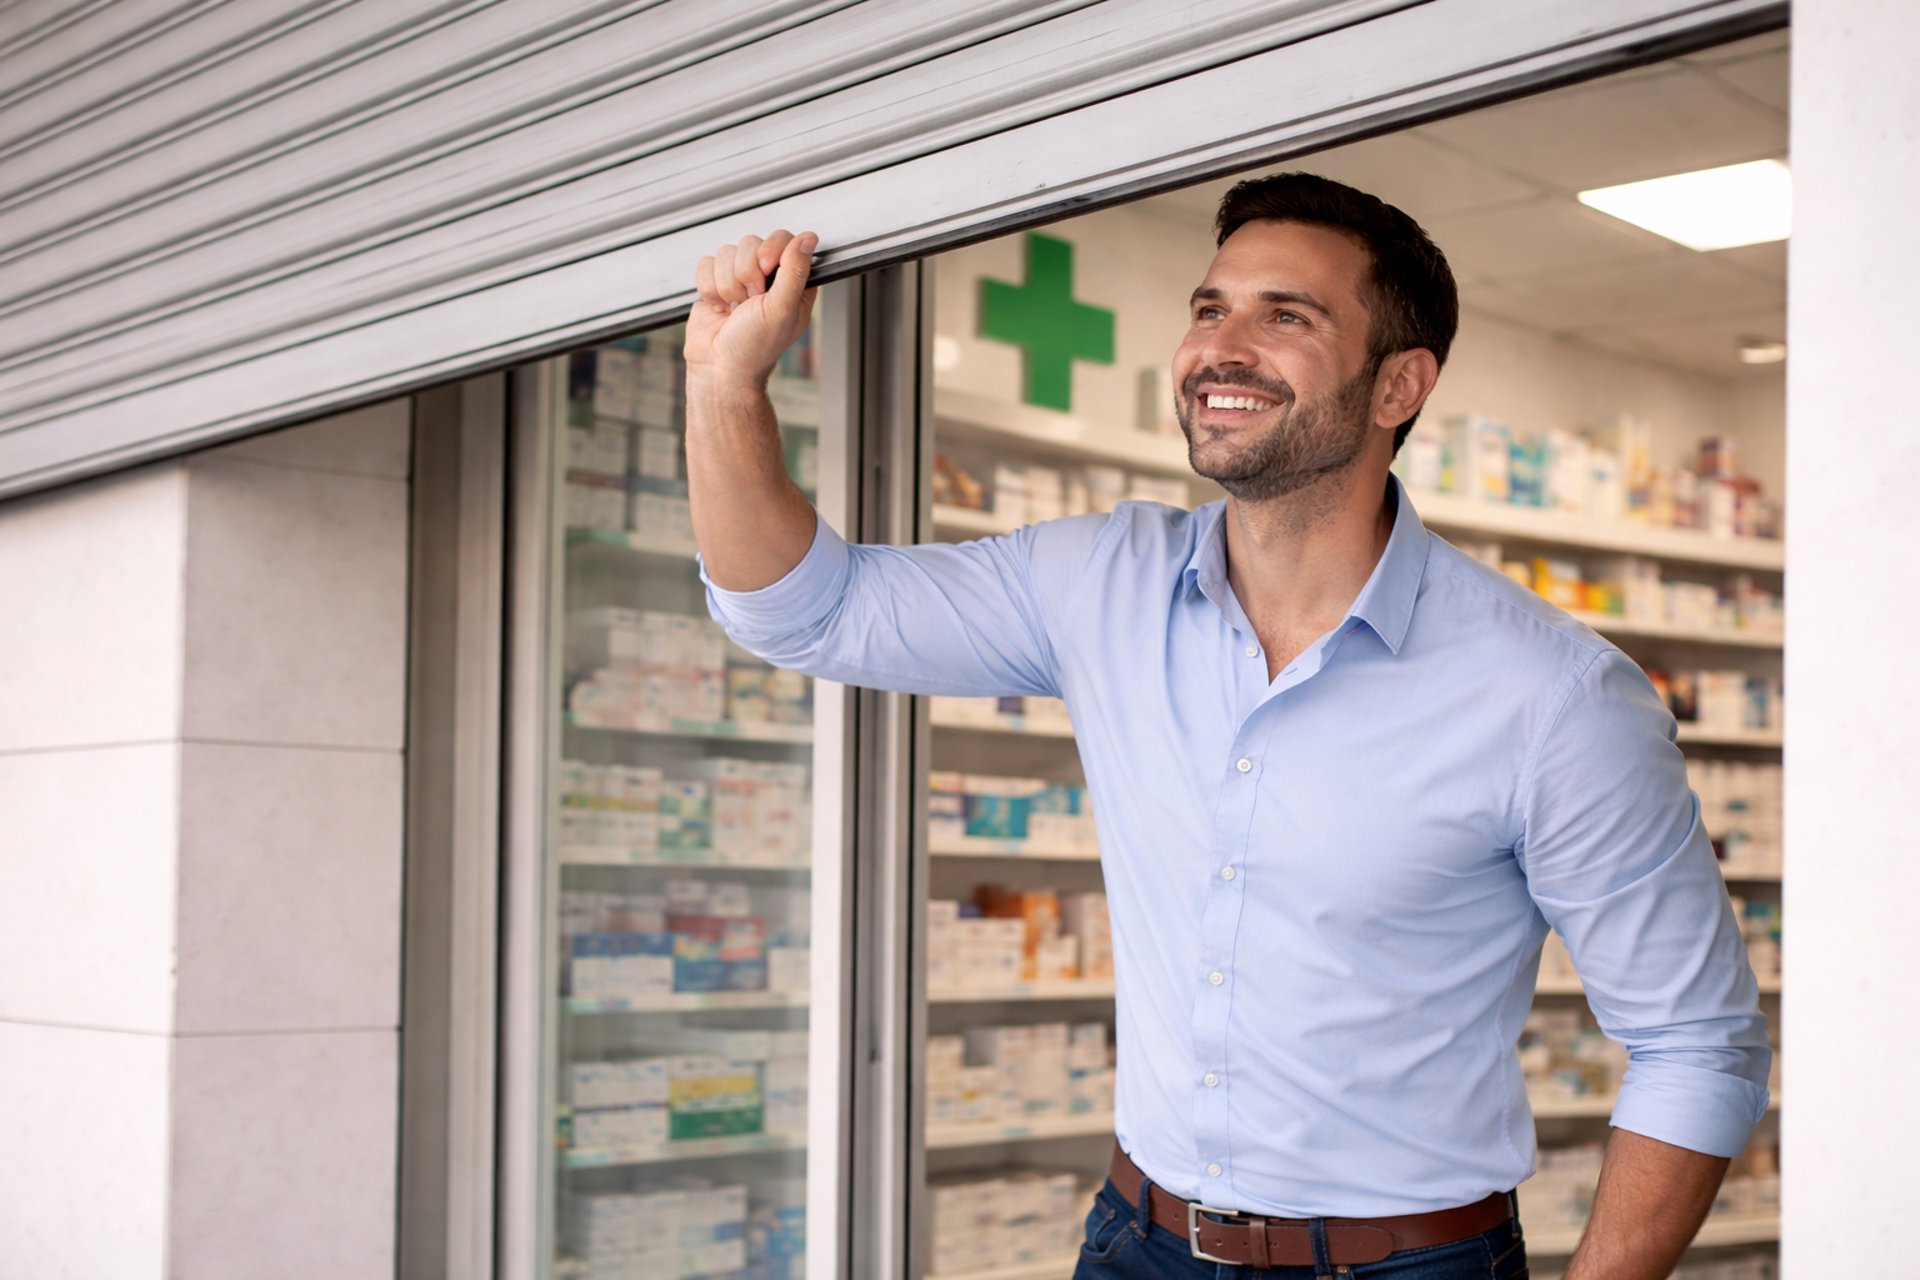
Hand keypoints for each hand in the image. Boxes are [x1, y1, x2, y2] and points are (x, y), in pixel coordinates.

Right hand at [686, 230, 818, 393]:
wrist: (719, 369)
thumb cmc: (754, 348)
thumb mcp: (782, 309)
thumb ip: (796, 271)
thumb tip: (807, 239)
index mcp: (792, 283)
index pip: (784, 240)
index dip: (770, 251)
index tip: (766, 271)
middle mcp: (767, 278)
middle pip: (750, 243)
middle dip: (745, 275)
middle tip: (750, 302)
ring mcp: (739, 279)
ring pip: (726, 253)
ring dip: (726, 286)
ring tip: (734, 310)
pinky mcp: (715, 284)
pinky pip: (706, 264)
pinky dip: (709, 289)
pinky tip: (719, 309)